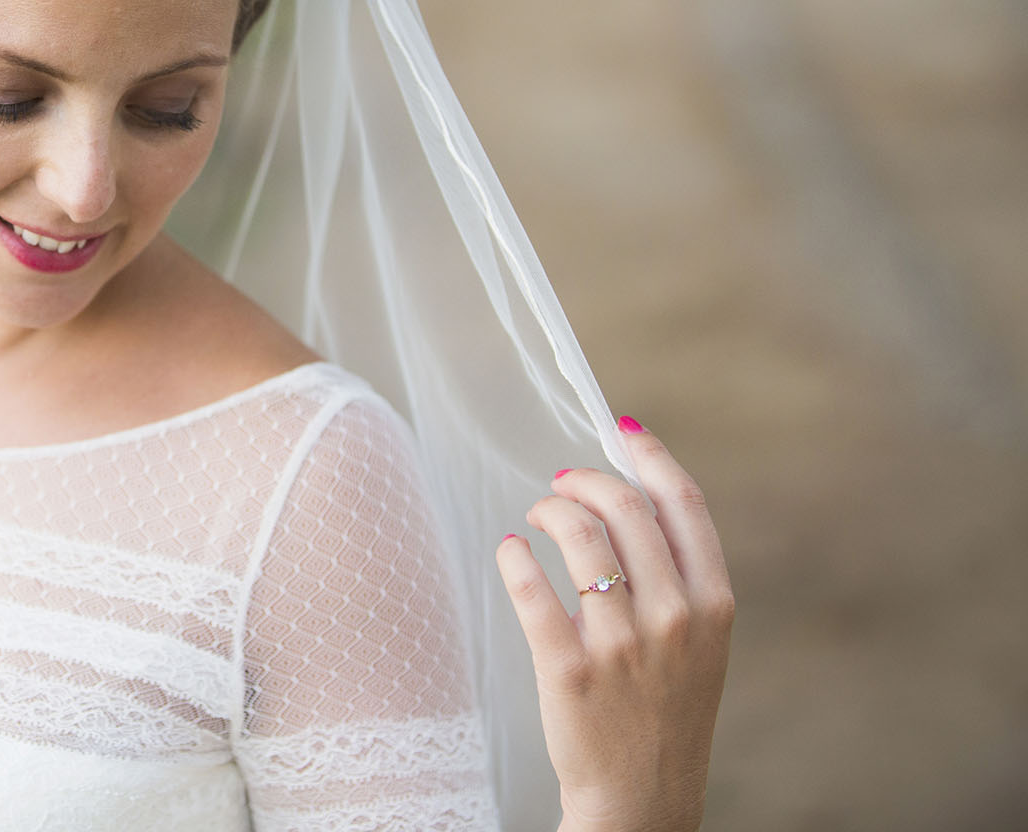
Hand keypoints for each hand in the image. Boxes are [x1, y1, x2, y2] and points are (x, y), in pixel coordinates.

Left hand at [495, 417, 733, 831]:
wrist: (644, 799)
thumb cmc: (665, 707)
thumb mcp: (700, 640)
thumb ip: (677, 572)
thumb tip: (635, 486)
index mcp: (713, 604)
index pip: (683, 503)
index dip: (648, 455)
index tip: (619, 430)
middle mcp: (674, 618)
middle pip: (624, 507)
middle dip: (583, 480)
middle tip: (560, 485)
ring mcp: (622, 644)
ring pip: (576, 535)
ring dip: (548, 512)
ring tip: (536, 520)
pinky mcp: (569, 669)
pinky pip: (531, 585)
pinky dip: (513, 556)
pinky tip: (510, 551)